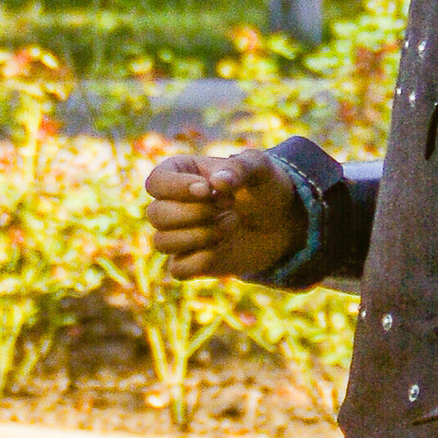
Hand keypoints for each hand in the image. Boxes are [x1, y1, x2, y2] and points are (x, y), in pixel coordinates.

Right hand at [143, 145, 304, 279]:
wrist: (282, 221)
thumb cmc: (264, 187)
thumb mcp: (260, 168)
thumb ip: (240, 168)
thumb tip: (216, 183)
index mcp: (180, 173)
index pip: (155, 182)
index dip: (177, 188)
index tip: (208, 190)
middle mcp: (172, 204)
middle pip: (156, 214)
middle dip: (195, 213)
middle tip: (229, 205)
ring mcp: (179, 235)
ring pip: (162, 242)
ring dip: (199, 236)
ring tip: (232, 223)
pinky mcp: (190, 261)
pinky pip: (177, 269)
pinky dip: (200, 261)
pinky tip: (224, 247)